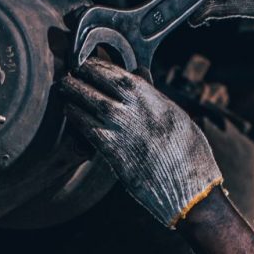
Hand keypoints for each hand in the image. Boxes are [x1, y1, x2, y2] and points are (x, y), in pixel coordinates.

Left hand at [59, 59, 223, 227]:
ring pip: (90, 103)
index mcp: (155, 100)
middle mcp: (137, 111)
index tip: (89, 62)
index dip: (100, 65)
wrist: (190, 191)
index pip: (120, 74)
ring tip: (64, 88)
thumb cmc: (189, 154)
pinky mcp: (114, 154)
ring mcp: (124, 131)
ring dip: (74, 93)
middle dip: (82, 75)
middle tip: (69, 73)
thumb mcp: (177, 117)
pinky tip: (70, 112)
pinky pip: (88, 130)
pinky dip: (77, 118)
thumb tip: (140, 73)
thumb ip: (155, 96)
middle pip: (101, 84)